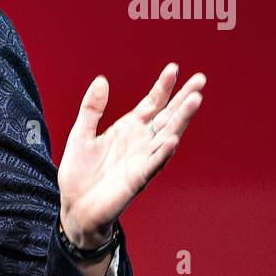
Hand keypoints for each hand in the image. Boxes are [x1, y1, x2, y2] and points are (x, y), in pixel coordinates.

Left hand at [58, 62, 205, 243]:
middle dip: (183, 98)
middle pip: (167, 116)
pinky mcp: (138, 179)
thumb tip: (102, 80)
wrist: (74, 207)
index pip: (151, 104)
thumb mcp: (81, 135)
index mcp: (128, 129)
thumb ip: (91, 109)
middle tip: (200, 79)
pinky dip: (163, 152)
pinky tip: (173, 139)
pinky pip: (154, 164)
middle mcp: (140, 142)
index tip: (174, 68)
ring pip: (167, 136)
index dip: (162, 87)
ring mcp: (142, 160)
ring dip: (181, 119)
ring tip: (195, 100)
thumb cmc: (79, 173)